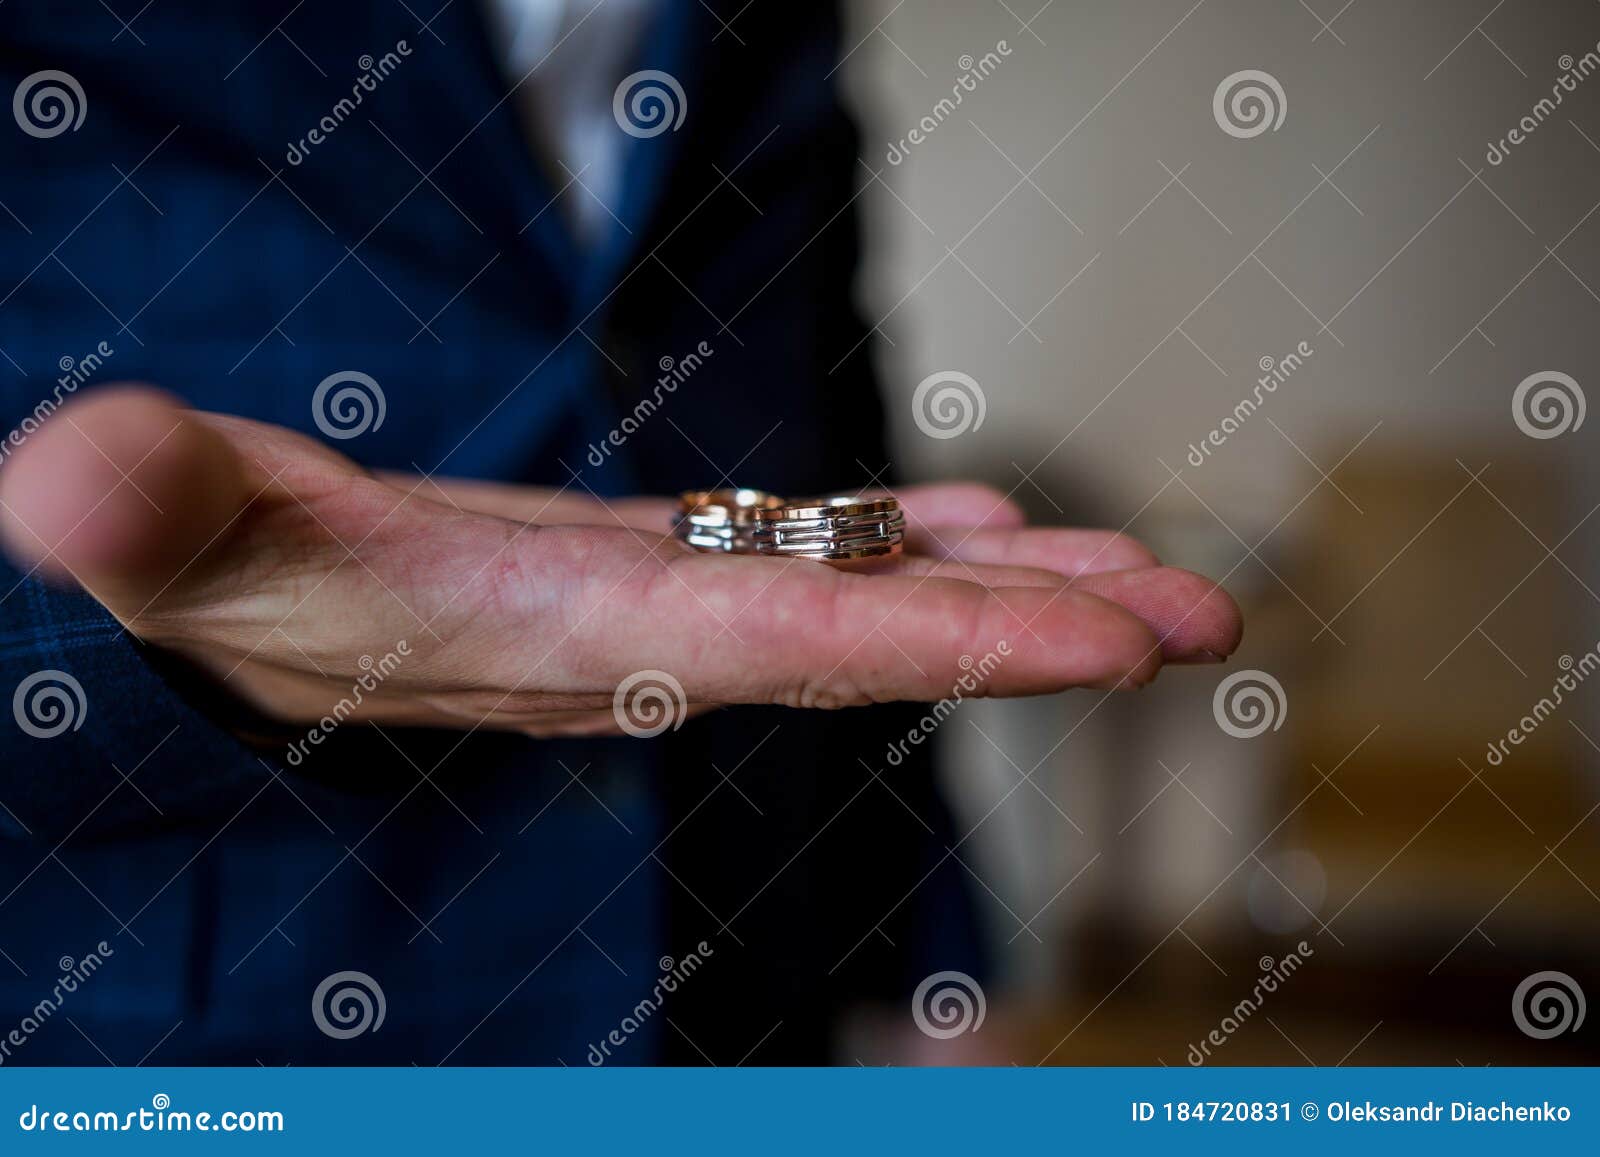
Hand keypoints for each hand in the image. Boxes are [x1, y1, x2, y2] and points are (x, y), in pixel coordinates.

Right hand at [0, 387, 1240, 737]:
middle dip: (1036, 629)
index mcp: (561, 631)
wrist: (222, 599)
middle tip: (1201, 614)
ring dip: (1001, 581)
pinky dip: (900, 538)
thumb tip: (69, 482)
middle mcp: (639, 633)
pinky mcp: (646, 563)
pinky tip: (979, 519)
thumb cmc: (205, 577)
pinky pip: (803, 551)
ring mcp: (657, 599)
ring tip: (1137, 571)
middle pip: (871, 630)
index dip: (949, 639)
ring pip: (860, 586)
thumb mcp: (171, 531)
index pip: (787, 642)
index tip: (1108, 642)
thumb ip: (153, 508)